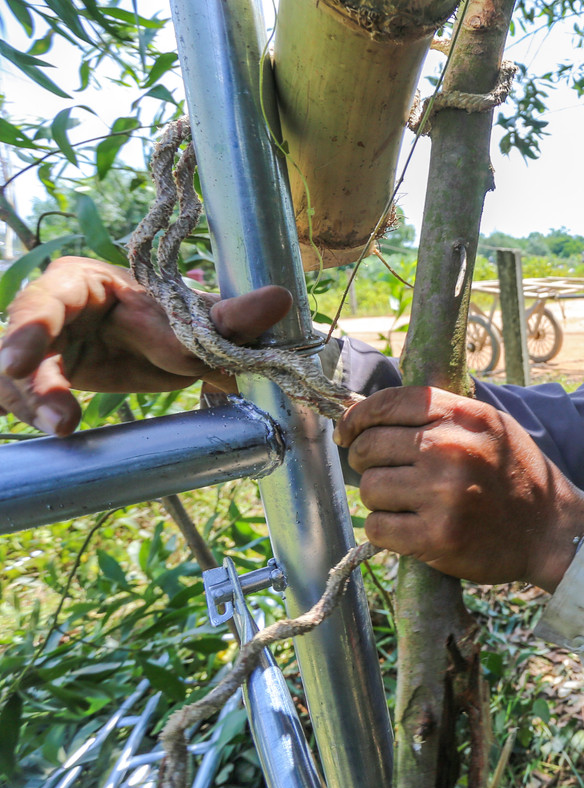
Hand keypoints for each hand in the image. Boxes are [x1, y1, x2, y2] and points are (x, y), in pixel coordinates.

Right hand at [0, 256, 290, 435]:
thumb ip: (233, 317)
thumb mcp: (201, 326)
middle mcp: (51, 309)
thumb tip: (280, 298)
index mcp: (83, 282)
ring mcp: (41, 347)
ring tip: (64, 429)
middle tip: (45, 406)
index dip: (29, 328)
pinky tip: (57, 433)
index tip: (19, 362)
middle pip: (19, 338)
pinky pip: (22, 399)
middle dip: (23, 374)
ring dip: (32, 405)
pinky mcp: (39, 380)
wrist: (170, 353)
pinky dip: (32, 415)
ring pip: (14, 375)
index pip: (46, 298)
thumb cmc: (175, 326)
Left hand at [335, 386, 583, 590]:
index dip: (356, 418)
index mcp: (465, 416)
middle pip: (371, 446)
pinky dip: (385, 530)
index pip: (389, 403)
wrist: (553, 531)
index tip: (347, 435)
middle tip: (386, 475)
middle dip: (367, 462)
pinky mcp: (437, 537)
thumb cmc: (517, 477)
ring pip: (370, 488)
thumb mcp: (491, 427)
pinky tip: (409, 529)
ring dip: (380, 499)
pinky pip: (378, 527)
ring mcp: (443, 494)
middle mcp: (452, 449)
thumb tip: (371, 413)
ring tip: (409, 505)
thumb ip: (441, 415)